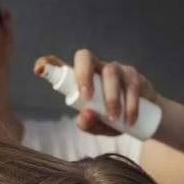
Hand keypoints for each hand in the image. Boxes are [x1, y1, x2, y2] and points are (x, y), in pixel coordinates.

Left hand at [34, 49, 157, 134]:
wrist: (144, 119)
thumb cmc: (113, 119)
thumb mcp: (97, 126)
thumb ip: (87, 124)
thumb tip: (86, 114)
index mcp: (81, 79)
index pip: (62, 66)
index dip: (48, 64)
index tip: (38, 70)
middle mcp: (96, 68)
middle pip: (86, 57)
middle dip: (84, 75)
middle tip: (87, 98)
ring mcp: (116, 70)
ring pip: (111, 72)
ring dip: (111, 96)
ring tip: (113, 118)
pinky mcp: (134, 77)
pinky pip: (131, 85)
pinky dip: (130, 104)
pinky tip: (128, 120)